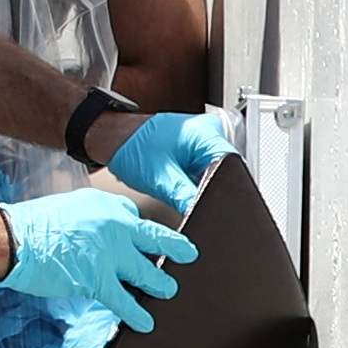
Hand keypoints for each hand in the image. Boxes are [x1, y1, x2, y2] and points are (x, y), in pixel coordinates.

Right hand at [0, 186, 194, 334]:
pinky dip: (138, 314)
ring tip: (169, 290)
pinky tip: (146, 323)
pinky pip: (126, 301)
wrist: (13, 239)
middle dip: (175, 250)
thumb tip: (96, 238)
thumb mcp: (67, 208)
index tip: (150, 241)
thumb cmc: (30, 225)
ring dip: (161, 284)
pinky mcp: (99, 280)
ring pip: (148, 273)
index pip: (135, 218)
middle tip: (188, 255)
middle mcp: (115, 227)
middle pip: (156, 240)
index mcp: (106, 207)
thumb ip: (89, 221)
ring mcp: (110, 255)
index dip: (143, 233)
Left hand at [102, 107, 234, 209]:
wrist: (114, 139)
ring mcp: (204, 141)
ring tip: (182, 189)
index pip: (233, 165)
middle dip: (215, 191)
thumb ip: (186, 198)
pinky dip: (197, 183)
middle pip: (228, 170)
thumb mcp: (160, 179)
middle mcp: (210, 133)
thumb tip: (202, 215)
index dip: (227, 190)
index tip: (217, 207)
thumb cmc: (130, 148)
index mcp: (206, 132)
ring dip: (205, 187)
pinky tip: (183, 187)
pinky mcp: (196, 150)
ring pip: (218, 173)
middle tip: (195, 200)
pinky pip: (206, 171)